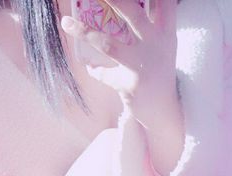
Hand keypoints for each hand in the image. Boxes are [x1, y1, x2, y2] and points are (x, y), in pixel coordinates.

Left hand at [60, 0, 178, 122]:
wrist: (163, 110)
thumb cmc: (157, 70)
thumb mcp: (162, 45)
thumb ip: (150, 24)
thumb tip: (119, 4)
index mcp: (165, 32)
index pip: (164, 4)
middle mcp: (156, 46)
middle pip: (133, 14)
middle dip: (115, 0)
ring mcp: (142, 66)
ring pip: (108, 44)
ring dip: (84, 32)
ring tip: (65, 23)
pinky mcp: (130, 85)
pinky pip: (103, 73)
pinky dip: (95, 69)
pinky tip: (91, 67)